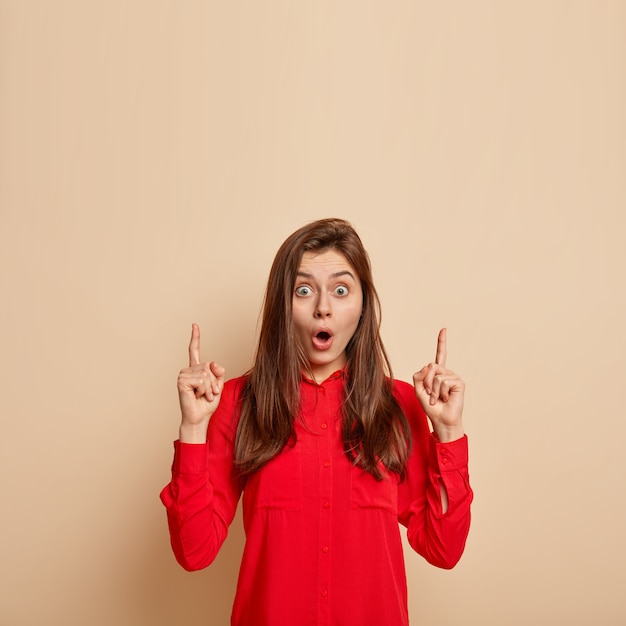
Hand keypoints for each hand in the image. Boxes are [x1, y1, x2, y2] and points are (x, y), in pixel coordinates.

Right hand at [177, 323, 224, 438]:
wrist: (200, 418)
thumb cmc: (207, 404)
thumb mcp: (218, 386)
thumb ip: (218, 372)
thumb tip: (213, 363)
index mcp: (196, 370)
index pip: (194, 350)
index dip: (195, 337)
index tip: (194, 325)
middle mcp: (188, 370)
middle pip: (209, 366)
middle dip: (214, 382)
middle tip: (208, 393)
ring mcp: (183, 375)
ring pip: (206, 373)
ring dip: (209, 387)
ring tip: (202, 395)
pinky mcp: (181, 381)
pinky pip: (201, 379)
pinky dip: (204, 389)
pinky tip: (196, 395)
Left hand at [413, 328, 464, 441]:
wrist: (441, 420)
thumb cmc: (431, 407)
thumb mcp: (418, 390)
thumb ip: (418, 375)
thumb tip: (429, 365)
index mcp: (437, 373)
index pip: (440, 355)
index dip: (441, 342)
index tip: (444, 329)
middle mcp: (446, 372)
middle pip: (430, 366)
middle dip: (426, 382)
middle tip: (431, 395)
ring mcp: (453, 377)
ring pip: (436, 375)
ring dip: (433, 390)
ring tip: (438, 399)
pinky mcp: (459, 382)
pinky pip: (443, 381)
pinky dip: (440, 392)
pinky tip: (445, 399)